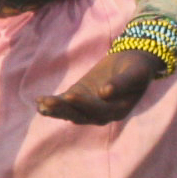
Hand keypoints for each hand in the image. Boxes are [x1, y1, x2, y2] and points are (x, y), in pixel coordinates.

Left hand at [36, 48, 163, 125]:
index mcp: (117, 111)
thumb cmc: (137, 67)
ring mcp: (89, 108)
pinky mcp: (79, 98)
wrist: (133, 62)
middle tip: (47, 102)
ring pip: (70, 112)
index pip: (98, 110)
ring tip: (40, 104)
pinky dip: (52, 105)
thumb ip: (122, 83)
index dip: (84, 104)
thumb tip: (105, 93)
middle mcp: (102, 114)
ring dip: (55, 110)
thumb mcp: (134, 73)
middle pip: (80, 115)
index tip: (71, 94)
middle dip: (63, 109)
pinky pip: (65, 104)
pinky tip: (38, 103)